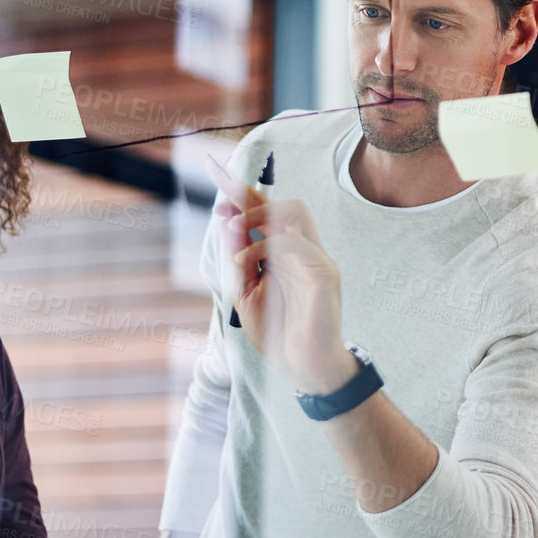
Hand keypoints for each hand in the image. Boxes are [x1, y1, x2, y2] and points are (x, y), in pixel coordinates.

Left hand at [215, 179, 351, 393]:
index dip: (240, 191)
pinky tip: (243, 263)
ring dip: (259, 214)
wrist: (307, 369)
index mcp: (286, 255)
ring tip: (231, 228)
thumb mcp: (246, 295)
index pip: (265, 213)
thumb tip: (227, 225)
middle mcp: (304, 251)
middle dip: (247, 192)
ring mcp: (317, 259)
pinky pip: (294, 243)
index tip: (213, 168)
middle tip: (218, 195)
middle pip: (281, 203)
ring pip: (293, 212)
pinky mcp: (324, 273)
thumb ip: (239, 262)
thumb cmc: (279, 335)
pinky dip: (263, 247)